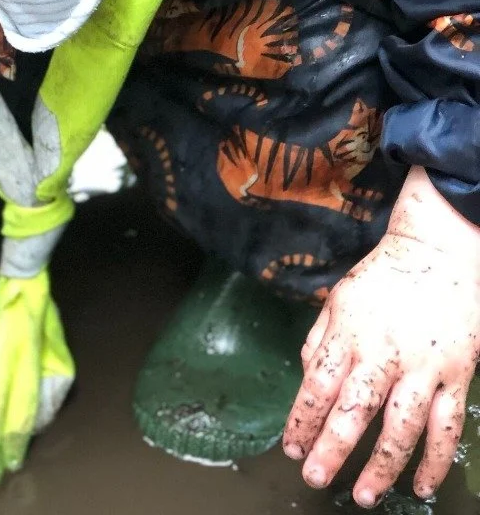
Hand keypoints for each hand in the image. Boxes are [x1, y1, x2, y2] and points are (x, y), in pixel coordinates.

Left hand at [283, 167, 479, 507]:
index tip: (291, 447)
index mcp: (347, 334)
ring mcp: (422, 368)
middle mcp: (382, 354)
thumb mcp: (338, 299)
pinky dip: (436, 461)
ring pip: (401, 428)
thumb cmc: (383, 278)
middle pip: (353, 410)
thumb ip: (320, 340)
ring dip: (382, 466)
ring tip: (364, 496)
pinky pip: (446, 427)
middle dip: (331, 448)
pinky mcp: (455, 376)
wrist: (439, 255)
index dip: (301, 419)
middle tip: (314, 477)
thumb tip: (307, 377)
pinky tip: (423, 486)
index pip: (317, 384)